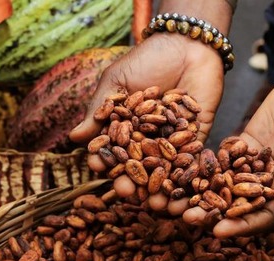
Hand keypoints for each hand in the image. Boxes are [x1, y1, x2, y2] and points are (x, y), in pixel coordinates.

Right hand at [69, 33, 224, 214]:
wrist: (187, 43)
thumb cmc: (146, 59)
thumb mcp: (117, 81)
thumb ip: (100, 109)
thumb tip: (75, 137)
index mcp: (126, 129)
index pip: (113, 151)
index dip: (106, 162)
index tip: (98, 170)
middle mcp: (148, 140)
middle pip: (138, 167)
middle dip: (133, 183)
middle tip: (128, 195)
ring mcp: (173, 141)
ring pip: (164, 170)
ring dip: (160, 189)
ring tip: (157, 204)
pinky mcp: (198, 137)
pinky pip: (194, 160)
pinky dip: (189, 176)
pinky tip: (184, 190)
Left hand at [185, 53, 273, 237]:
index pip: (266, 216)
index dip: (243, 225)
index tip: (218, 232)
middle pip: (240, 204)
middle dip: (215, 213)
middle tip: (188, 218)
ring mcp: (258, 161)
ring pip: (227, 183)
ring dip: (204, 192)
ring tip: (178, 199)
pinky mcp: (247, 141)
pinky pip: (224, 157)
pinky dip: (205, 164)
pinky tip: (182, 168)